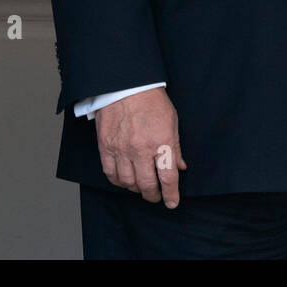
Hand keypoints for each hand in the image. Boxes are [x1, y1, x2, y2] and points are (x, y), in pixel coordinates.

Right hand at [95, 88, 186, 206]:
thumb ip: (176, 147)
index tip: (172, 202)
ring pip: (128, 182)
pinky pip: (110, 173)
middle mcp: (141, 150)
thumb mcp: (172, 122)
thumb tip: (180, 167)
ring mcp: (121, 149)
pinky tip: (124, 180)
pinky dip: (118, 181)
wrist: (126, 85)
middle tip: (156, 196)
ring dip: (136, 189)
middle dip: (153, 195)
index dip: (171, 194)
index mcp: (162, 142)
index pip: (168, 178)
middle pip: (147, 185)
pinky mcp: (106, 146)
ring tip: (141, 187)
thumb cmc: (151, 100)